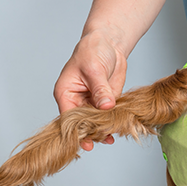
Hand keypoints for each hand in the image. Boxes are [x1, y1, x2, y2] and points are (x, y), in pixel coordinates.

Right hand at [53, 30, 126, 150]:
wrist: (109, 44)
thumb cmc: (93, 50)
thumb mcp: (94, 69)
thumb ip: (100, 89)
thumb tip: (105, 106)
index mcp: (66, 93)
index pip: (68, 117)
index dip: (77, 130)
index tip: (86, 141)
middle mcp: (77, 101)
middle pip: (82, 123)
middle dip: (92, 133)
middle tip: (103, 140)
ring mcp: (92, 103)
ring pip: (96, 123)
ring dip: (104, 130)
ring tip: (111, 139)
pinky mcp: (106, 103)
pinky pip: (109, 117)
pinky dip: (113, 123)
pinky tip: (120, 130)